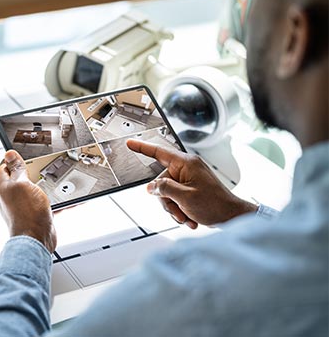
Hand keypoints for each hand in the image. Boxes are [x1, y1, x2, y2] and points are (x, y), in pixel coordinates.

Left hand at [0, 150, 56, 252]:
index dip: (15, 160)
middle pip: (21, 177)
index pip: (5, 166)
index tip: (27, 157)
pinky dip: (56, 201)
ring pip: (35, 190)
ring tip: (56, 184)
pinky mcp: (35, 214)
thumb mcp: (22, 183)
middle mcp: (11, 196)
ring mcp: (23, 205)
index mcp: (3, 186)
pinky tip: (65, 199)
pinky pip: (46, 203)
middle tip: (43, 169)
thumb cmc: (26, 214)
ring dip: (46, 186)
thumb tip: (9, 155)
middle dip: (33, 172)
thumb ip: (16, 168)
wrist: (36, 240)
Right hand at [126, 139, 257, 228]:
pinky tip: (189, 218)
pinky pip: (176, 199)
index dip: (142, 148)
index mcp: (186, 164)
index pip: (159, 152)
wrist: (232, 217)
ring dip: (174, 208)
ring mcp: (189, 179)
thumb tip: (151, 187)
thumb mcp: (184, 197)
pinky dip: (180, 210)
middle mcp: (187, 169)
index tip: (130, 144)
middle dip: (166, 201)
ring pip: (168, 194)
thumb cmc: (215, 205)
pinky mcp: (191, 189)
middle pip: (161, 182)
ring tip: (185, 216)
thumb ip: (163, 189)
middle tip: (177, 211)